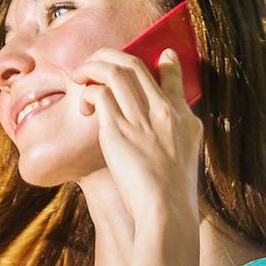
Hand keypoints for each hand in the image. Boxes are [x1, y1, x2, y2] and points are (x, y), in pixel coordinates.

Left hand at [72, 45, 202, 226]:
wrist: (166, 210)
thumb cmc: (172, 195)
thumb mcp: (184, 158)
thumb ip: (173, 135)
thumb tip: (155, 129)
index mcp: (185, 119)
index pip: (174, 75)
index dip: (164, 60)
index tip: (160, 55)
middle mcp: (165, 111)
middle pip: (134, 64)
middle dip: (108, 56)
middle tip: (94, 64)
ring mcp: (142, 118)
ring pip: (114, 70)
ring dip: (92, 68)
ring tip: (80, 77)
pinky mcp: (119, 129)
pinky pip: (99, 93)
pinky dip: (89, 93)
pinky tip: (85, 107)